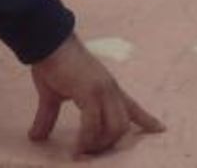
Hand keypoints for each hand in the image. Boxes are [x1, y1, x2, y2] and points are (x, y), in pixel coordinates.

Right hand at [29, 34, 165, 154]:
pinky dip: (86, 139)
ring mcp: (102, 91)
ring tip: (82, 150)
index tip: (161, 129)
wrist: (47, 43)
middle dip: (110, 143)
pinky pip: (94, 124)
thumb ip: (48, 117)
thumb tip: (35, 137)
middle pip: (124, 124)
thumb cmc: (52, 65)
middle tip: (90, 151)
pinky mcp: (90, 93)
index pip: (133, 106)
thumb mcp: (53, 95)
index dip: (147, 120)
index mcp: (108, 88)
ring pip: (115, 127)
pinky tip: (77, 148)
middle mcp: (110, 90)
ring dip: (99, 144)